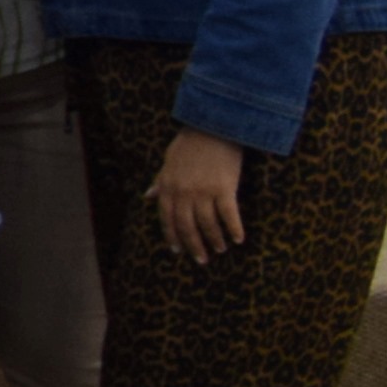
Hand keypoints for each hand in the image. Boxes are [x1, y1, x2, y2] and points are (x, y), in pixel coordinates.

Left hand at [151, 128, 247, 263]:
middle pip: (187, 226)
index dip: (172, 236)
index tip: (178, 250)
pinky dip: (233, 229)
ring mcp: (203, 191)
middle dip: (194, 245)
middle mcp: (183, 192)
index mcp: (168, 186)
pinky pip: (228, 215)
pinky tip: (239, 239)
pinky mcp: (224, 188)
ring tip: (220, 249)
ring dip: (214, 239)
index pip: (167, 218)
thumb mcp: (168, 162)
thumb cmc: (190, 143)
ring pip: (207, 224)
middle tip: (201, 260)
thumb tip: (147, 196)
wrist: (212, 126)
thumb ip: (160, 181)